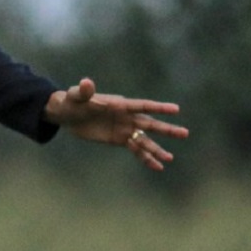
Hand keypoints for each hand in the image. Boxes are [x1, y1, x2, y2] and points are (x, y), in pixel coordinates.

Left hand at [43, 77, 189, 170]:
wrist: (66, 114)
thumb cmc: (71, 101)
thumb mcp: (75, 96)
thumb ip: (84, 92)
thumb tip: (87, 83)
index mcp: (119, 105)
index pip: (142, 106)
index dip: (158, 107)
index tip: (176, 109)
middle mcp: (125, 117)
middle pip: (149, 123)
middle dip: (166, 129)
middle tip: (185, 133)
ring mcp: (124, 129)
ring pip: (144, 140)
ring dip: (157, 149)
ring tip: (170, 159)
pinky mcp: (119, 139)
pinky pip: (135, 149)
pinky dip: (146, 158)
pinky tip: (158, 167)